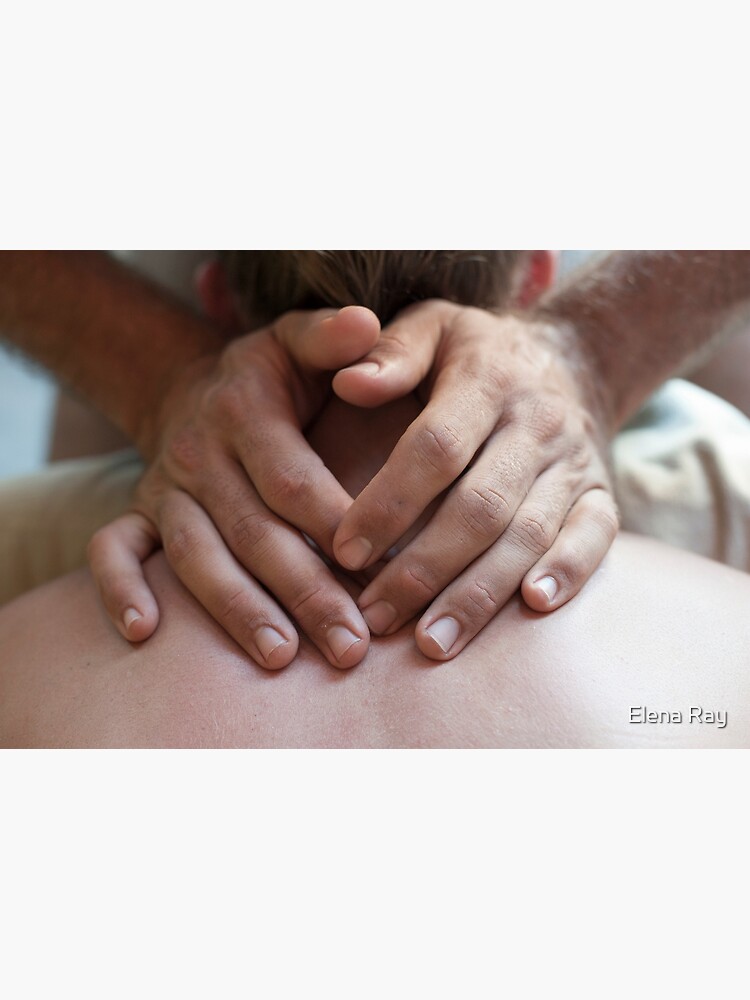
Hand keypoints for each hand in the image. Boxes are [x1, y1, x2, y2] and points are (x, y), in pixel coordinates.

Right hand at [87, 306, 381, 669]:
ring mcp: (164, 486)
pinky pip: (114, 550)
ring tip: (279, 658)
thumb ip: (334, 340)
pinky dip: (120, 589)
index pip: (293, 478)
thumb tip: (369, 325)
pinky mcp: (137, 512)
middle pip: (252, 530)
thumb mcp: (299, 343)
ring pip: (195, 554)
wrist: (198, 388)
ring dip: (235, 609)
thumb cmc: (271, 378)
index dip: (335, 523)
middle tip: (351, 645)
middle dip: (303, 590)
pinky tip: (145, 633)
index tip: (381, 569)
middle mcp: (200, 452)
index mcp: (246, 411)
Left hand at [329, 300, 619, 658]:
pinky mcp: (602, 494)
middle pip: (480, 506)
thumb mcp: (431, 327)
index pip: (436, 448)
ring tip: (432, 642)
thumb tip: (348, 384)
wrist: (567, 359)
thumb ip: (389, 353)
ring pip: (527, 535)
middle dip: (424, 568)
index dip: (389, 502)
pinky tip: (532, 608)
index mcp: (487, 379)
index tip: (344, 551)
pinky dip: (568, 574)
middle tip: (375, 617)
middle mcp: (536, 423)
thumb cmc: (473, 354)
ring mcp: (573, 463)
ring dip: (480, 594)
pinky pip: (594, 538)